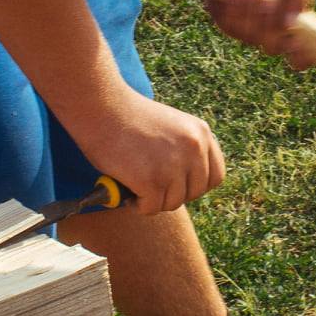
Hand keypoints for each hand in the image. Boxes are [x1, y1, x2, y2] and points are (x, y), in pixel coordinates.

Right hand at [64, 88, 224, 214]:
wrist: (100, 107)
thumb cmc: (127, 117)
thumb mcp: (170, 126)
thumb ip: (184, 149)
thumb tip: (186, 183)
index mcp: (201, 133)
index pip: (215, 176)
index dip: (195, 185)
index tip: (177, 185)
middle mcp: (193, 149)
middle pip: (194, 193)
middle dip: (173, 194)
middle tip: (152, 186)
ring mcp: (173, 165)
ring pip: (172, 203)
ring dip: (153, 200)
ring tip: (136, 186)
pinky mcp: (152, 180)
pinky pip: (151, 208)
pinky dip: (138, 205)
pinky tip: (127, 192)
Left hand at [204, 0, 312, 61]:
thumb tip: (289, 25)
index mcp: (291, 20)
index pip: (297, 49)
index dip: (298, 54)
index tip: (295, 46)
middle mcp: (270, 29)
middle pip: (272, 46)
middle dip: (269, 26)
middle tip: (268, 1)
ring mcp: (248, 27)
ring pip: (251, 38)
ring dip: (251, 15)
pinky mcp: (226, 21)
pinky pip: (231, 27)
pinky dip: (234, 10)